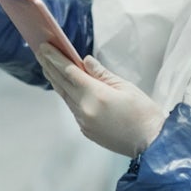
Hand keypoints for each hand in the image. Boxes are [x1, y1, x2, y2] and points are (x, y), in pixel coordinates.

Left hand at [37, 43, 166, 156]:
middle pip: (62, 83)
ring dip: (55, 80)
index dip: (55, 58)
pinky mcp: (86, 130)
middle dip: (50, 66)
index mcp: (95, 95)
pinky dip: (67, 95)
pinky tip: (65, 87)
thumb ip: (101, 74)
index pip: (69, 72)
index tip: (45, 47)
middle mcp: (85, 109)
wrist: (151, 143)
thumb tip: (84, 61)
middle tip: (39, 52)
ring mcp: (84, 122)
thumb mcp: (126, 86)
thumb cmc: (144, 113)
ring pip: (65, 96)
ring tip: (47, 66)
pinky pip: (73, 108)